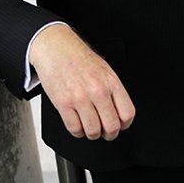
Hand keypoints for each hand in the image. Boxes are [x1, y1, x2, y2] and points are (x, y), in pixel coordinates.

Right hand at [30, 25, 135, 140]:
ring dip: (92, 134)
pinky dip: (77, 132)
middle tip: (105, 132)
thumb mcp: (105, 70)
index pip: (127, 113)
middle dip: (109, 134)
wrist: (56, 49)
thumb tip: (119, 112)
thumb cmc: (80, 59)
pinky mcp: (63, 103)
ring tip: (90, 128)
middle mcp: (98, 91)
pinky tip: (78, 125)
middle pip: (112, 126)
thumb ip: (113, 91)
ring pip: (93, 131)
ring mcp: (80, 98)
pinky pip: (74, 128)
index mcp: (111, 82)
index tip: (120, 126)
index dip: (125, 125)